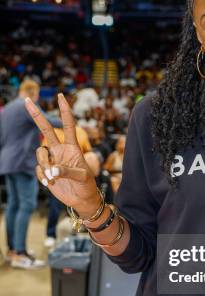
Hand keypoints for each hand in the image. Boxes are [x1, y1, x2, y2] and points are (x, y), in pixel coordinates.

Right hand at [25, 93, 99, 215]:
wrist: (81, 199)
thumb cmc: (86, 186)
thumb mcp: (82, 177)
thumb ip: (68, 171)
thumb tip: (52, 170)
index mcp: (72, 147)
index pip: (68, 125)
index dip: (65, 111)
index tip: (61, 96)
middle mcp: (60, 150)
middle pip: (45, 130)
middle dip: (36, 115)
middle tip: (27, 100)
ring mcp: (52, 160)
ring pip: (39, 153)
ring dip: (44, 165)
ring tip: (53, 178)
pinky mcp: (45, 170)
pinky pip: (38, 169)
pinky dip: (43, 176)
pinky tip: (50, 183)